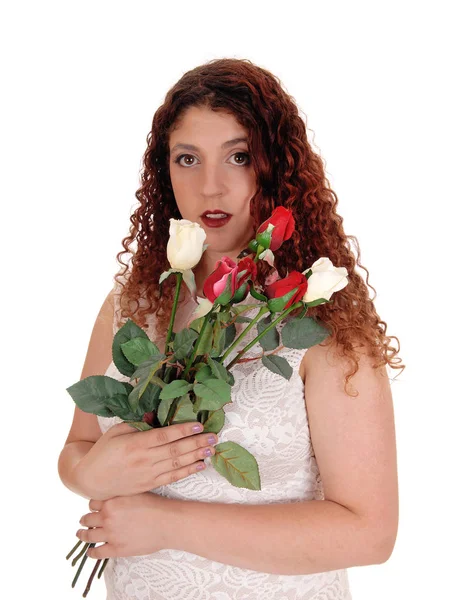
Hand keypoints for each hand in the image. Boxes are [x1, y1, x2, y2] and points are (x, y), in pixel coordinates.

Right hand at [73, 421, 217, 499]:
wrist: (91, 479)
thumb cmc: (104, 451)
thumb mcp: (117, 432)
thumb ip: (137, 425)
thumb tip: (156, 417)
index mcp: (134, 444)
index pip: (164, 436)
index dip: (182, 431)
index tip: (198, 425)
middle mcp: (143, 460)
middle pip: (175, 451)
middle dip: (196, 443)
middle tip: (213, 436)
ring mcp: (147, 474)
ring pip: (177, 465)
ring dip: (196, 456)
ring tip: (211, 449)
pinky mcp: (149, 485)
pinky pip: (172, 478)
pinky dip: (188, 471)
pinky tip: (200, 465)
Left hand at [76, 493, 168, 558]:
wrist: (167, 522)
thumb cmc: (155, 505)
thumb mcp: (135, 492)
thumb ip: (120, 495)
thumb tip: (111, 498)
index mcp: (111, 502)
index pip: (92, 503)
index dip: (93, 506)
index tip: (94, 508)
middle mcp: (108, 517)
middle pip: (88, 518)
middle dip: (85, 519)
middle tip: (84, 520)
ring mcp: (110, 534)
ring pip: (88, 535)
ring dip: (83, 535)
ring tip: (80, 534)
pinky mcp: (116, 549)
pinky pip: (97, 553)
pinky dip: (91, 553)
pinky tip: (90, 552)